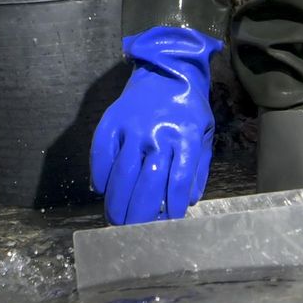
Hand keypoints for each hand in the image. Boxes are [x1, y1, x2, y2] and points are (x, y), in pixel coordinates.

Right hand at [90, 26, 221, 224]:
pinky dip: (99, 175)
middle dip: (140, 213)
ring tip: (115, 220)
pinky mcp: (111, 122)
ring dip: (116, 202)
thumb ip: (197, 166)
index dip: (171, 207)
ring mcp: (132, 128)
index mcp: (184, 138)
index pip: (177, 181)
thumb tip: (187, 199)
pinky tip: (100, 190)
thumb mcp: (202, 133)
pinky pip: (101, 154)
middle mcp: (158, 134)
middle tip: (134, 230)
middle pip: (147, 183)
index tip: (166, 223)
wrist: (166, 71)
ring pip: (121, 174)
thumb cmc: (187, 108)